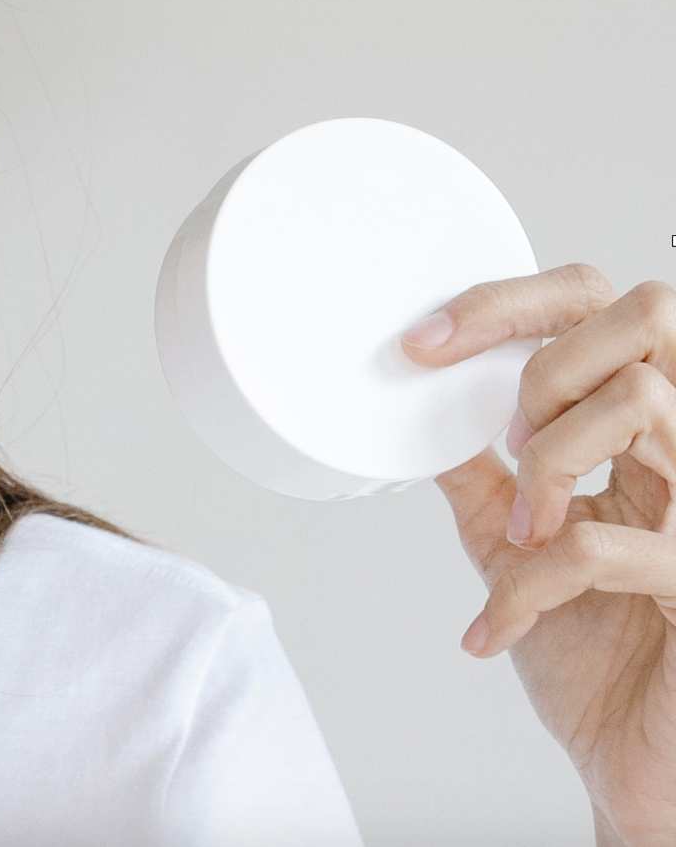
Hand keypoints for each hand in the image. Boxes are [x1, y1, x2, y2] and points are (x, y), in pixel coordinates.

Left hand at [410, 264, 675, 845]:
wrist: (636, 771)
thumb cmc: (599, 659)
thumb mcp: (516, 547)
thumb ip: (483, 476)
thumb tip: (421, 414)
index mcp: (655, 434)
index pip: (610, 309)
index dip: (515, 302)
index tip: (426, 342)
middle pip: (651, 314)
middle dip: (549, 361)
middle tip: (507, 435)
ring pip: (639, 404)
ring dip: (546, 464)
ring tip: (520, 532)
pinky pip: (603, 543)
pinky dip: (526, 585)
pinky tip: (495, 627)